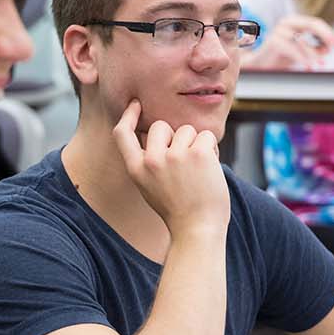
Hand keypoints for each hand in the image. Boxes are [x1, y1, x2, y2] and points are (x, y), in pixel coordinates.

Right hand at [112, 100, 229, 236]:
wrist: (198, 229)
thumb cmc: (178, 211)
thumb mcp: (150, 187)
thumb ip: (149, 162)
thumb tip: (161, 134)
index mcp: (137, 169)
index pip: (122, 134)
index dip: (128, 116)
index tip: (136, 105)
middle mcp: (152, 160)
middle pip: (161, 126)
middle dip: (175, 136)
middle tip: (184, 161)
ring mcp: (175, 156)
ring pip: (187, 130)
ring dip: (196, 144)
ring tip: (198, 170)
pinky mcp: (197, 154)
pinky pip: (206, 136)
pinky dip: (212, 149)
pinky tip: (210, 169)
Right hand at [243, 14, 333, 70]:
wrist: (262, 64)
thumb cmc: (284, 56)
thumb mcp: (303, 51)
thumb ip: (316, 48)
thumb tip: (328, 48)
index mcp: (295, 22)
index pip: (316, 22)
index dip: (327, 32)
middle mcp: (287, 22)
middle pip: (311, 24)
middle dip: (324, 35)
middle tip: (331, 47)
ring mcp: (279, 31)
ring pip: (302, 40)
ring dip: (313, 53)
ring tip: (320, 64)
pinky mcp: (274, 41)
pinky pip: (292, 49)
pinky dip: (302, 59)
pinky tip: (309, 66)